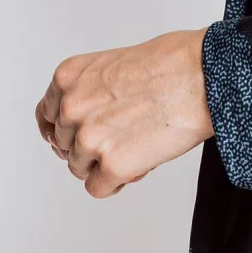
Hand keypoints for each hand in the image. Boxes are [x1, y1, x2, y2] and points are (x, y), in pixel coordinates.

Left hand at [35, 29, 213, 197]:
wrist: (205, 77)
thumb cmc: (174, 63)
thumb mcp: (114, 63)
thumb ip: (91, 89)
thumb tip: (89, 116)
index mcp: (69, 77)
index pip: (46, 115)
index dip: (65, 130)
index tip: (74, 138)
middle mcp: (71, 107)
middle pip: (64, 145)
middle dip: (89, 147)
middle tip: (121, 138)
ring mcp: (89, 138)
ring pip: (80, 168)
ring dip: (104, 165)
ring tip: (137, 147)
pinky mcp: (112, 165)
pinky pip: (98, 188)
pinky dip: (116, 183)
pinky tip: (137, 166)